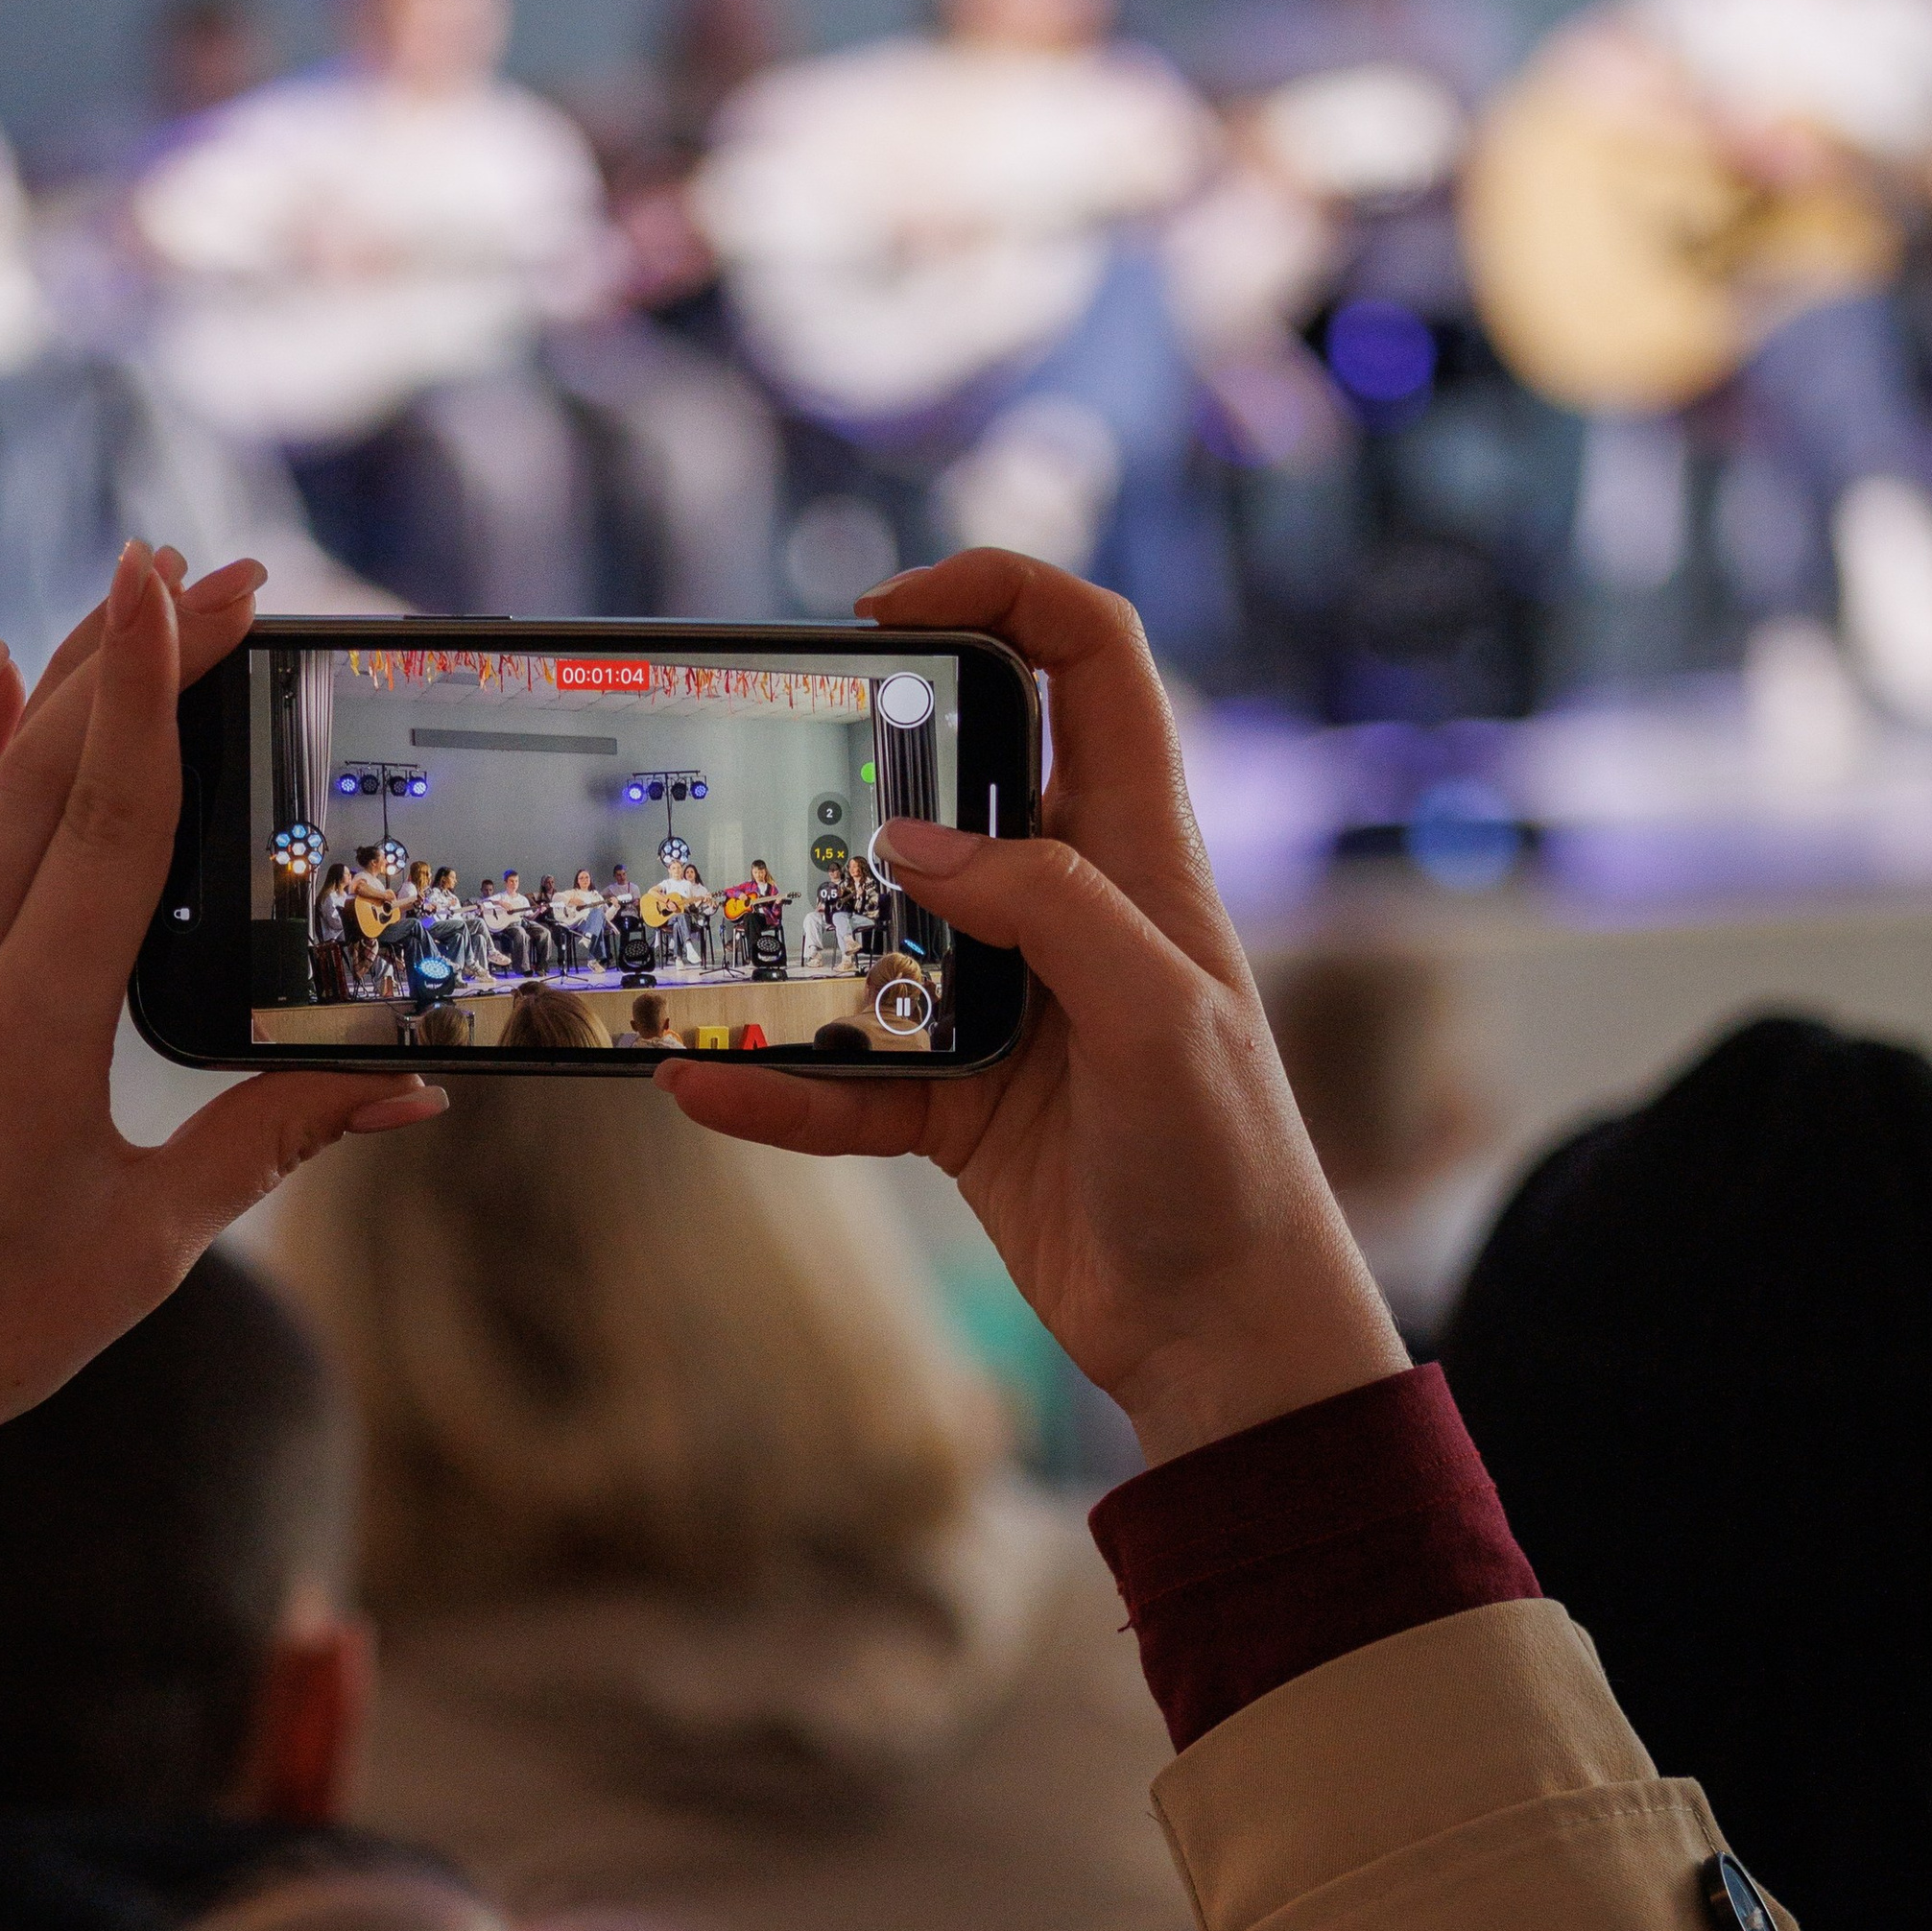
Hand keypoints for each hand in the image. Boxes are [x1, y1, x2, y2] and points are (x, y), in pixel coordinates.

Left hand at [0, 542, 442, 1622]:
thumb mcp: (150, 1240)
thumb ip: (279, 1141)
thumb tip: (413, 1090)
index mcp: (30, 1024)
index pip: (111, 815)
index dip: (154, 689)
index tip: (188, 585)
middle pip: (53, 769)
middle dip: (135, 655)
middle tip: (217, 570)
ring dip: (62, 685)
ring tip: (130, 596)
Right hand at [657, 550, 1402, 1465]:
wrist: (1224, 1334)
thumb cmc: (1229, 1165)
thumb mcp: (1158, 1016)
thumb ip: (1051, 910)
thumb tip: (916, 845)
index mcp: (1141, 855)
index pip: (1090, 663)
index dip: (1003, 596)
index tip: (891, 611)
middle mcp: (1070, 912)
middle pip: (958, 780)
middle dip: (865, 756)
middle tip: (775, 760)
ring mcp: (1008, 1006)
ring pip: (880, 933)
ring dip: (799, 933)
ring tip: (715, 929)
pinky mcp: (962, 1105)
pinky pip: (846, 1078)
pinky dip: (777, 1088)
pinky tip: (702, 1087)